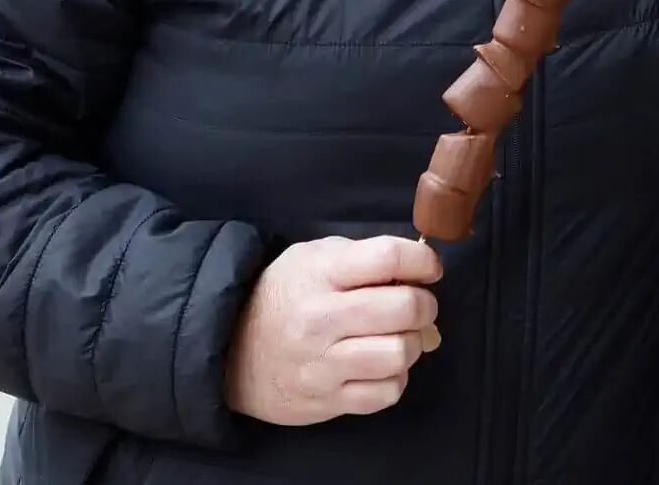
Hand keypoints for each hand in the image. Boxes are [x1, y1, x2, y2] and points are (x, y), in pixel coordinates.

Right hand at [224, 235, 441, 424]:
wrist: (230, 350)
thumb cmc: (284, 296)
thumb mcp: (313, 257)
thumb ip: (363, 257)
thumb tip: (419, 273)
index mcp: (320, 273)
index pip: (389, 257)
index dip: (423, 260)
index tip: (428, 268)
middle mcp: (320, 318)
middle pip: (405, 307)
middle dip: (425, 304)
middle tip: (418, 306)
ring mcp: (322, 364)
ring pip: (400, 353)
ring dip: (412, 345)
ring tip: (398, 337)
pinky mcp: (326, 401)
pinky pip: (386, 392)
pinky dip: (394, 379)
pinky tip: (381, 366)